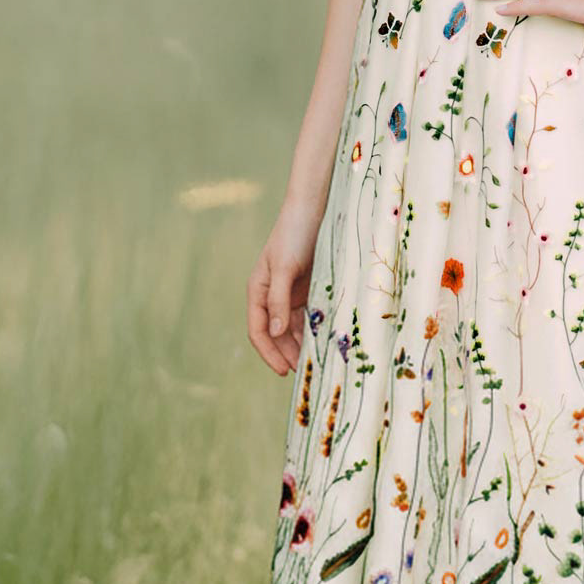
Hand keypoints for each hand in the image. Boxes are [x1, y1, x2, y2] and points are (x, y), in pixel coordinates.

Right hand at [247, 198, 320, 375]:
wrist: (313, 209)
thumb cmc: (294, 234)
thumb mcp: (284, 267)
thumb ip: (278, 300)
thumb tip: (276, 332)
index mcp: (258, 290)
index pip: (258, 330)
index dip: (269, 352)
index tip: (284, 371)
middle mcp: (271, 295)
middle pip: (276, 334)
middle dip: (287, 353)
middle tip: (305, 374)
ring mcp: (289, 293)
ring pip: (293, 328)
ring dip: (301, 345)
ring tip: (316, 363)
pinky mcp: (307, 289)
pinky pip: (308, 316)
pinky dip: (314, 330)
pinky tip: (325, 341)